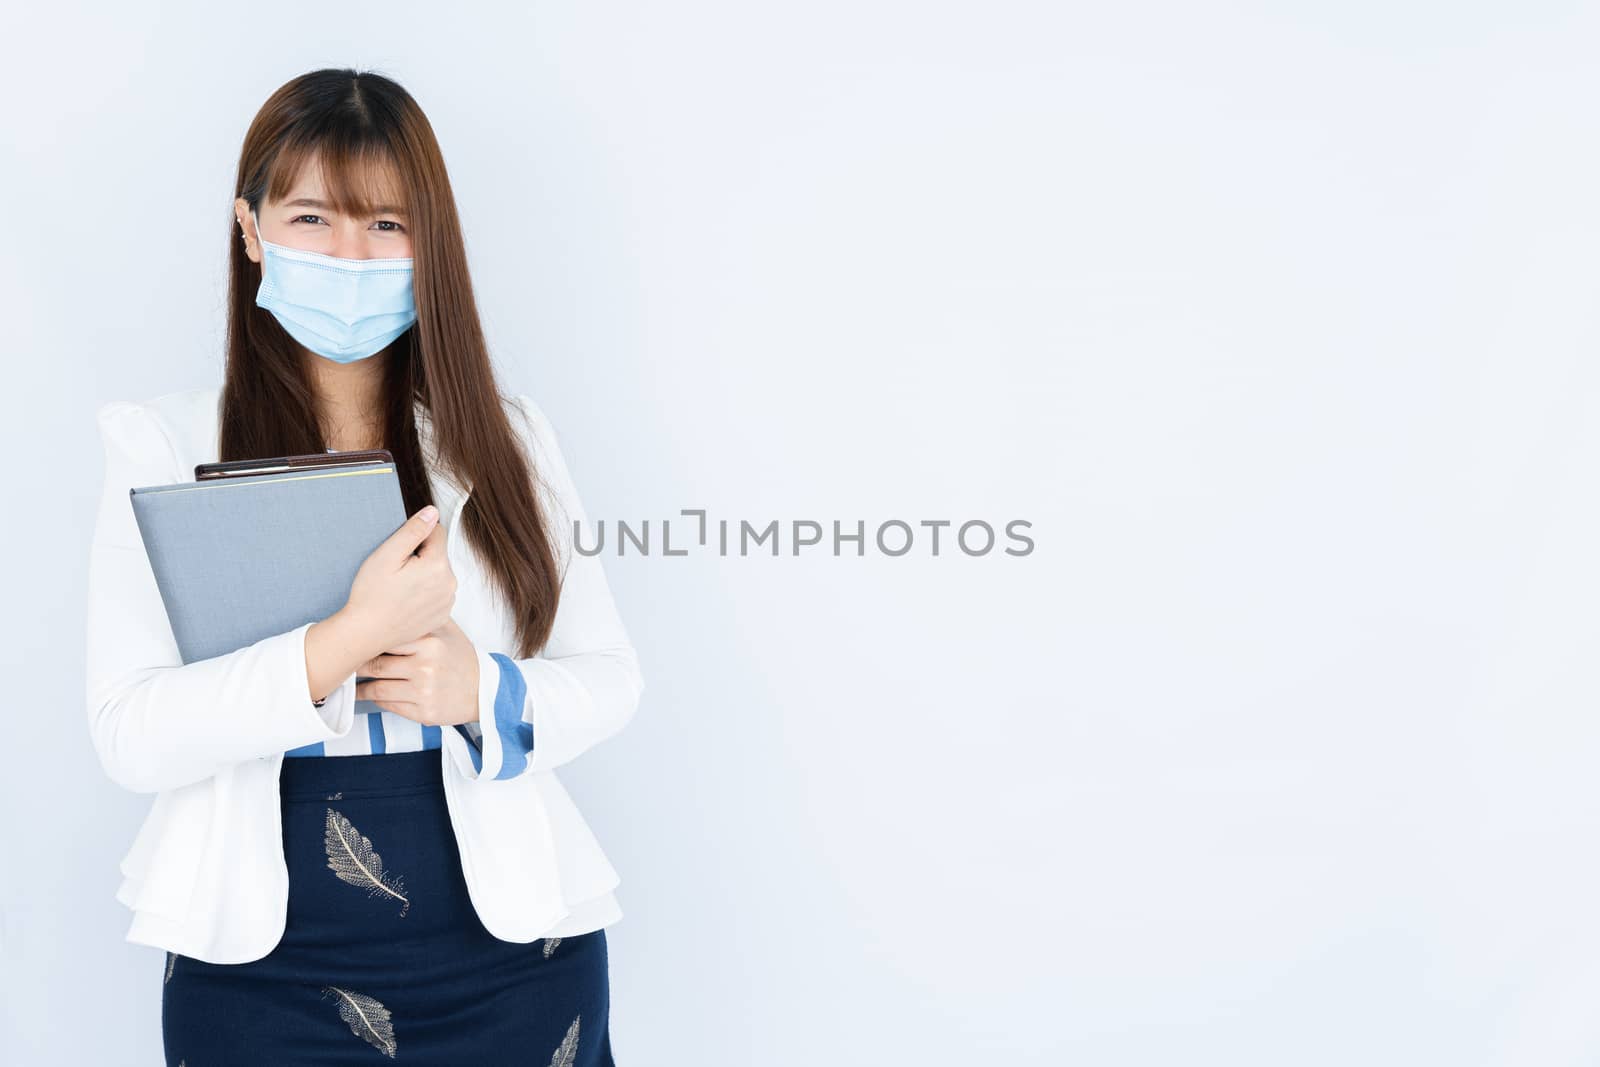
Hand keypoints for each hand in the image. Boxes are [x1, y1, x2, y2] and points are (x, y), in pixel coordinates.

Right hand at [342, 505, 456, 655]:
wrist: (366, 633)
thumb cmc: (371, 595)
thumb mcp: (387, 555)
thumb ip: (413, 530)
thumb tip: (432, 512)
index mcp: (438, 565)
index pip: (437, 532)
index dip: (416, 537)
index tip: (400, 553)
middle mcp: (450, 584)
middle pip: (439, 554)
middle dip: (420, 556)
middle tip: (396, 573)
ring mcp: (448, 602)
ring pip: (439, 573)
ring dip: (424, 574)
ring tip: (399, 588)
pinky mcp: (442, 615)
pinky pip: (438, 593)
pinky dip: (425, 593)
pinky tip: (406, 600)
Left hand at [355, 616, 480, 727]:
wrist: (484, 691)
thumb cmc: (461, 659)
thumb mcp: (448, 631)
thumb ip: (423, 616)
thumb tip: (392, 601)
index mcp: (430, 643)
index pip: (385, 639)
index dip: (365, 640)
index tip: (350, 640)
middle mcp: (426, 667)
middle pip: (376, 665)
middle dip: (356, 664)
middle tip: (343, 662)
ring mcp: (424, 692)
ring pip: (376, 688)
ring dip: (359, 687)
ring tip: (350, 682)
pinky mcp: (423, 713)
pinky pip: (387, 705)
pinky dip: (375, 699)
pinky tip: (370, 694)